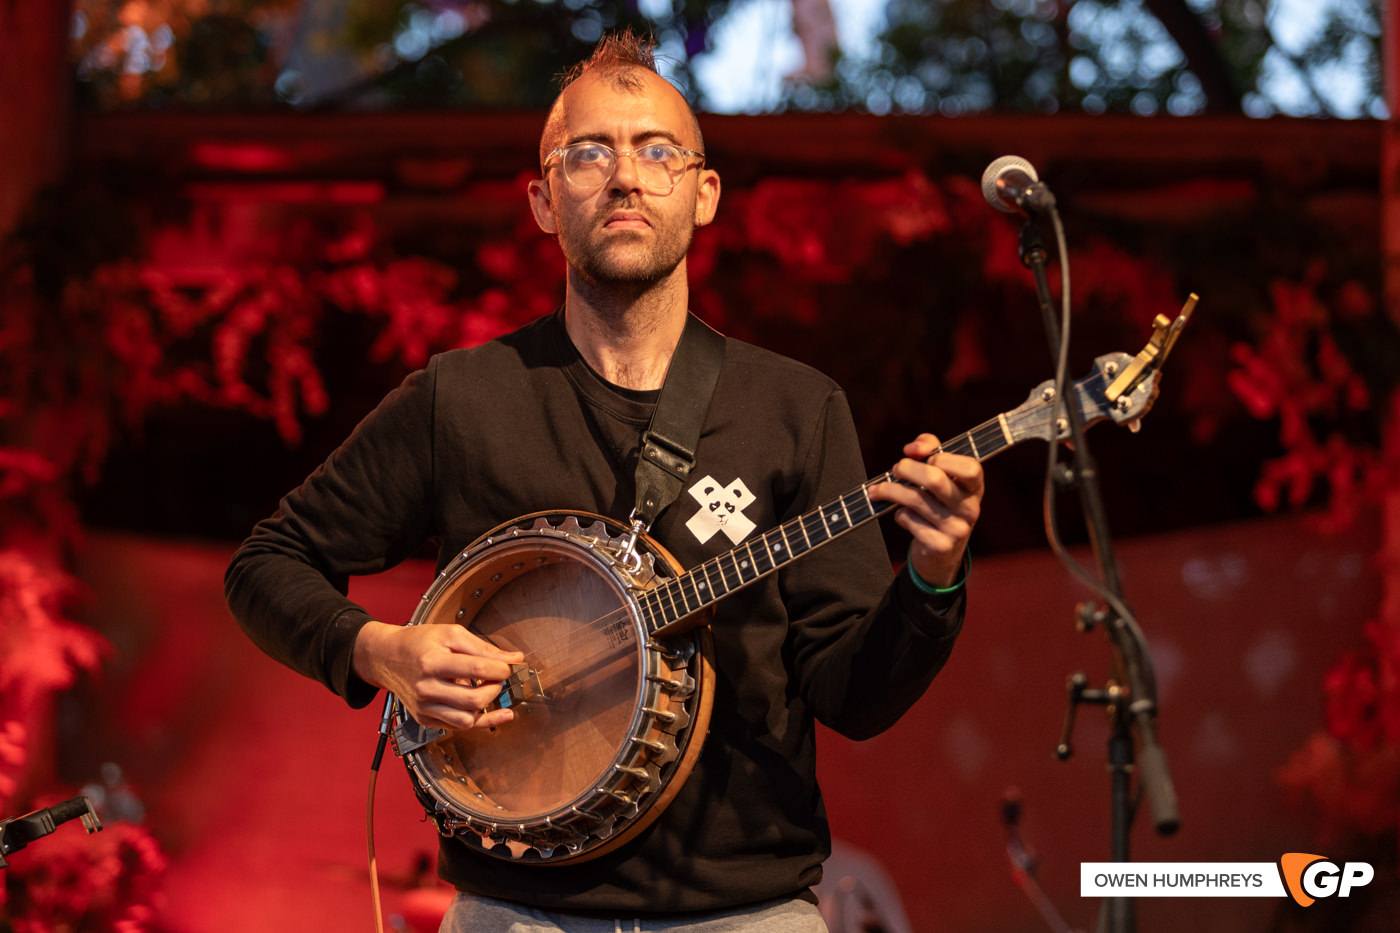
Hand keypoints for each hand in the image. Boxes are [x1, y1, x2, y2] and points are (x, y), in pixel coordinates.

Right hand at [353, 620, 523, 730]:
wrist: (386, 657)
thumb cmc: (418, 643)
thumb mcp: (450, 634)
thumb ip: (483, 647)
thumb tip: (514, 658)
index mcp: (431, 662)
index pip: (477, 668)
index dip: (501, 668)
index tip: (507, 665)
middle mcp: (426, 688)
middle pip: (474, 699)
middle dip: (495, 688)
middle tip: (498, 677)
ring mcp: (424, 707)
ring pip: (467, 720)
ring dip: (487, 706)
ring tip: (489, 690)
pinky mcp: (425, 719)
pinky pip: (458, 727)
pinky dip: (481, 721)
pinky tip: (498, 714)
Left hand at [869, 433, 983, 587]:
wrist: (941, 553)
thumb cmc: (938, 504)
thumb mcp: (941, 475)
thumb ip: (930, 450)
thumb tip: (912, 448)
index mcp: (974, 488)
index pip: (970, 468)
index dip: (944, 458)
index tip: (927, 458)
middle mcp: (970, 509)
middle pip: (935, 479)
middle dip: (907, 468)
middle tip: (896, 469)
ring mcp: (956, 528)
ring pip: (916, 499)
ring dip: (890, 490)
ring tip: (879, 490)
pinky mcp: (940, 545)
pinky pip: (910, 520)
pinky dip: (899, 515)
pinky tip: (902, 516)